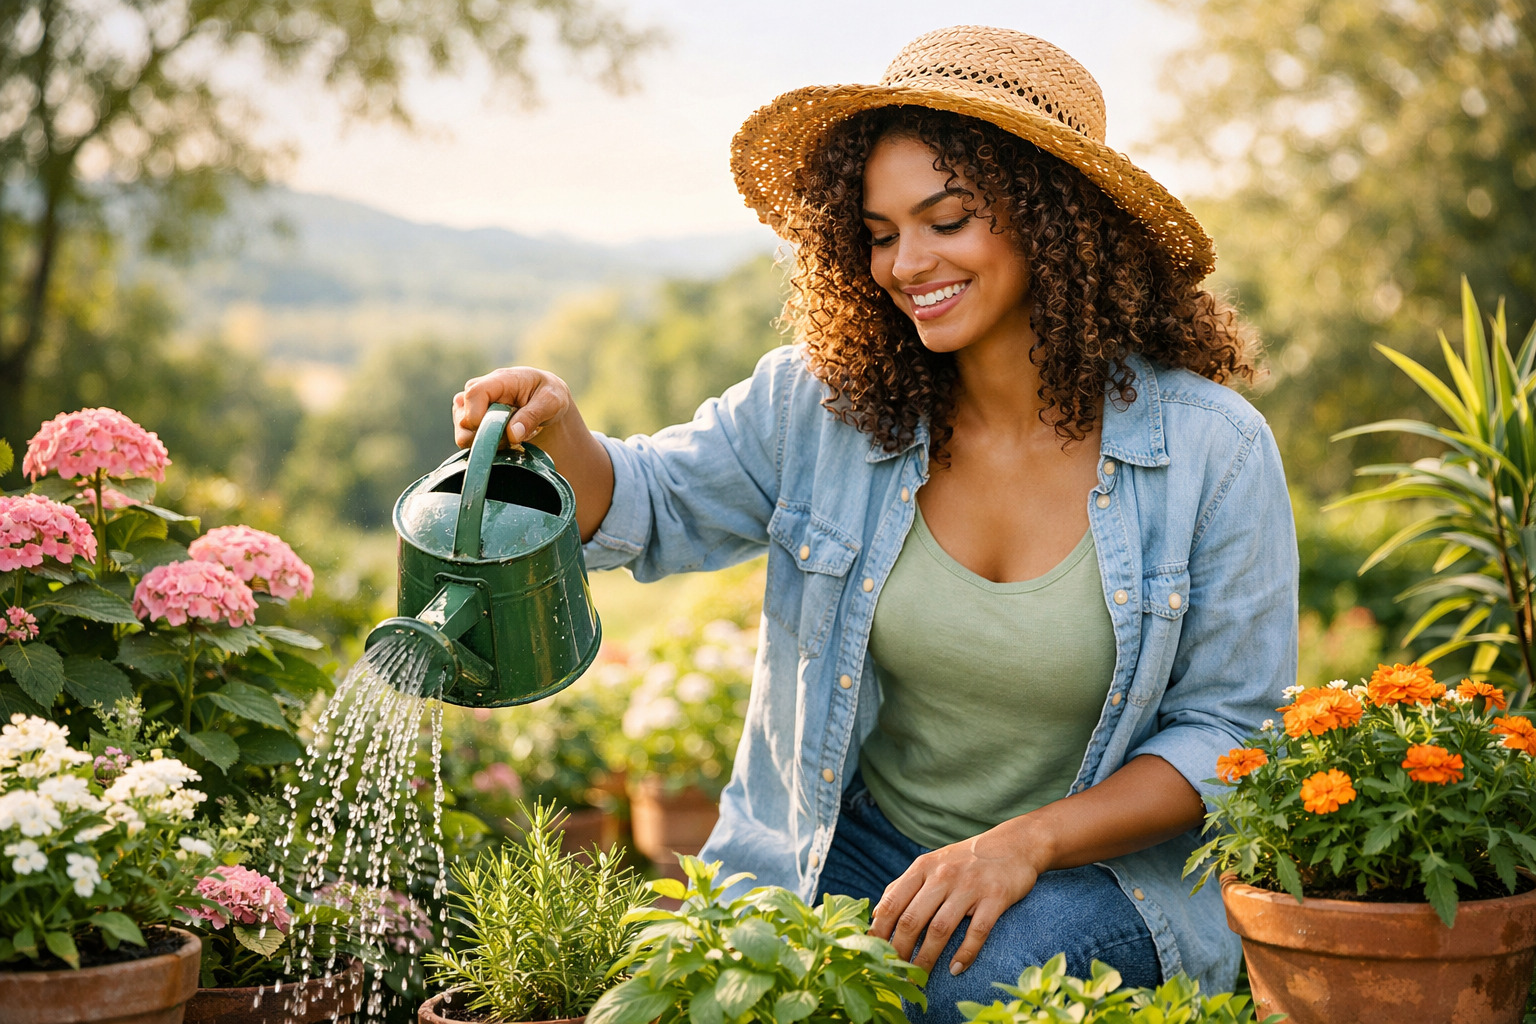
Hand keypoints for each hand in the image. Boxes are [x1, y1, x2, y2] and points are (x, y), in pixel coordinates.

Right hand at [452, 367, 573, 448]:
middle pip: (464, 419)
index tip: (500, 432)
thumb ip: (533, 415)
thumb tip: (512, 434)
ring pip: (463, 433)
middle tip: (513, 437)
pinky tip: (502, 441)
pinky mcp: (469, 422)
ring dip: (486, 443)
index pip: (474, 394)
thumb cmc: (548, 395)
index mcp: (498, 379)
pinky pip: (467, 441)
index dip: (480, 416)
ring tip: (509, 438)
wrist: (546, 401)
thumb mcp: (551, 401)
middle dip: (488, 436)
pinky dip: (484, 446)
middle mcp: (478, 390)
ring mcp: (470, 406)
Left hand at [869, 818, 1049, 976]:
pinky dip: (965, 953)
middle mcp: (943, 875)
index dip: (879, 931)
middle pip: (912, 919)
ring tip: (918, 979)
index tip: (874, 953)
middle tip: (894, 973)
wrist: (1014, 844)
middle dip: (899, 951)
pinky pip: (977, 931)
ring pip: (940, 929)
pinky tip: (955, 970)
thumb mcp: (932, 864)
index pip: (891, 903)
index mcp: (922, 868)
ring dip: (926, 959)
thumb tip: (876, 915)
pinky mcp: (995, 897)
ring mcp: (969, 886)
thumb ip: (905, 886)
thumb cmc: (966, 859)